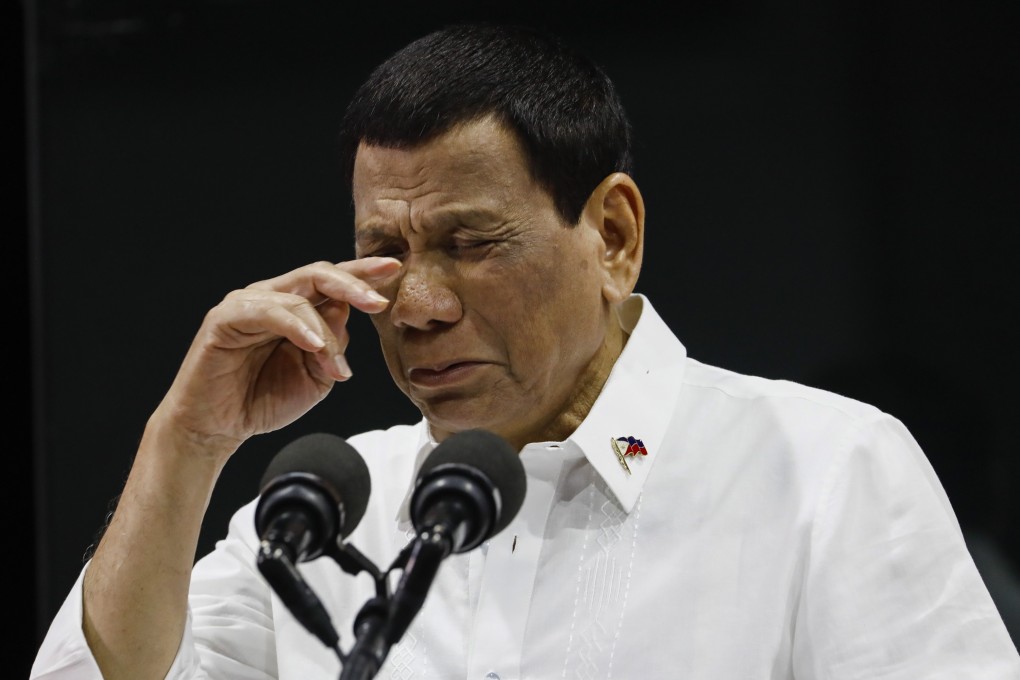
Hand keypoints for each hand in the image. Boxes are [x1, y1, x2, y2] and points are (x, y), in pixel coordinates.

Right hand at [153, 257, 400, 459]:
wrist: (217, 428)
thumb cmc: (262, 400)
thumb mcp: (315, 377)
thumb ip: (334, 346)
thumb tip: (347, 314)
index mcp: (295, 308)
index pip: (332, 282)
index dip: (362, 274)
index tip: (394, 268)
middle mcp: (271, 297)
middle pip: (318, 274)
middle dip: (353, 284)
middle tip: (379, 302)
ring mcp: (247, 304)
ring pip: (298, 297)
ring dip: (325, 333)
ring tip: (335, 368)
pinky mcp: (224, 318)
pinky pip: (267, 311)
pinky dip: (295, 326)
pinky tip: (313, 345)